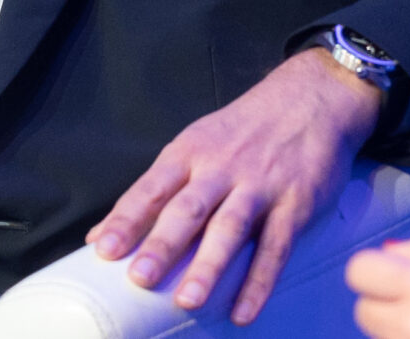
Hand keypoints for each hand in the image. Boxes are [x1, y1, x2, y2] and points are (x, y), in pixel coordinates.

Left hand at [86, 47, 380, 324]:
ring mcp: (259, 186)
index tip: (103, 249)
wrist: (309, 99)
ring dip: (208, 266)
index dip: (127, 219)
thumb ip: (154, 190)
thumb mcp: (194, 146)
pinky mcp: (295, 204)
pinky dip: (259, 282)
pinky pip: (275, 247)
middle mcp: (221, 168)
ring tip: (188, 300)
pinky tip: (243, 311)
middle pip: (187, 209)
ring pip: (229, 229)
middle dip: (163, 244)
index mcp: (189, 153)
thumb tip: (100, 235)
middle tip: (140, 278)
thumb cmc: (242, 130)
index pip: (151, 189)